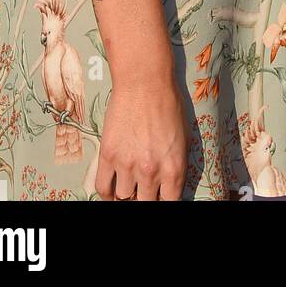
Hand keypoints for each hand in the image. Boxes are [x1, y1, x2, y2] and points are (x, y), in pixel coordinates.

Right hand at [95, 73, 189, 200]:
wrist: (145, 81)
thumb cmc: (168, 103)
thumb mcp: (183, 137)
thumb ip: (175, 164)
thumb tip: (170, 184)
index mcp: (174, 168)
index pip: (169, 204)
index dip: (164, 202)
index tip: (160, 198)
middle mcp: (151, 172)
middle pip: (144, 205)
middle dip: (145, 199)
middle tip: (144, 191)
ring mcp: (127, 165)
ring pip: (123, 198)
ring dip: (126, 194)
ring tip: (129, 186)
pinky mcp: (108, 156)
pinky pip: (102, 188)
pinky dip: (106, 193)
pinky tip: (111, 190)